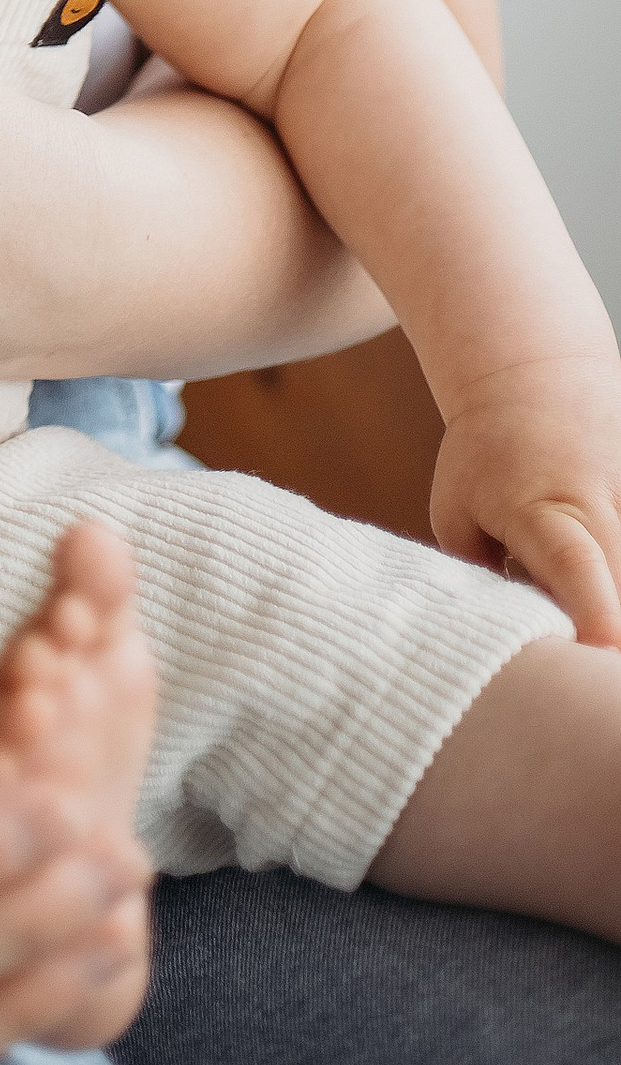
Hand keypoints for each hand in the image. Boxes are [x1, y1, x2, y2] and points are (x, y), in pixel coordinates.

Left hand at [431, 350, 620, 643]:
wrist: (537, 382)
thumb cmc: (485, 460)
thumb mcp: (459, 513)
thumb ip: (483, 583)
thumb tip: (511, 646)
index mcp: (541, 511)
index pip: (573, 563)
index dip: (593, 610)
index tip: (600, 648)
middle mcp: (602, 506)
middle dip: (610, 636)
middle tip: (589, 682)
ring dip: (614, 606)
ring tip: (590, 645)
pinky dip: (620, 578)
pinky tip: (602, 598)